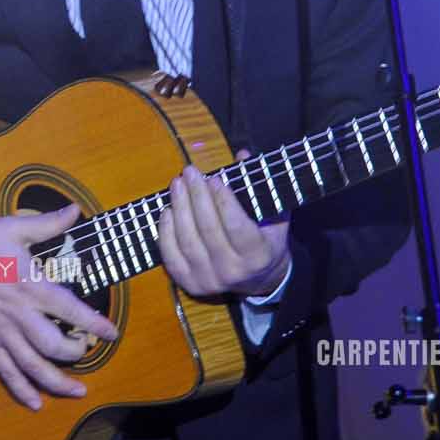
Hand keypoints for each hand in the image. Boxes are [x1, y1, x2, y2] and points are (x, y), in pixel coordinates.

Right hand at [0, 207, 118, 410]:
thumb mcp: (11, 228)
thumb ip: (46, 224)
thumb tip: (74, 210)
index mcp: (30, 286)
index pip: (70, 310)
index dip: (94, 324)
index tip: (111, 332)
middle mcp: (19, 315)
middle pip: (55, 346)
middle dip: (76, 352)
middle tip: (86, 348)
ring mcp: (1, 333)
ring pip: (34, 367)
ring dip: (58, 383)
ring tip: (78, 391)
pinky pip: (6, 372)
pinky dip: (22, 391)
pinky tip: (35, 403)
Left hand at [157, 166, 291, 300]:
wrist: (259, 279)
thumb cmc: (266, 239)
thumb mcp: (274, 214)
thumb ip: (261, 186)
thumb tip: (242, 155)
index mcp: (259, 255)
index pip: (237, 227)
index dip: (224, 201)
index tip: (214, 178)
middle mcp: (234, 272)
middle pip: (209, 230)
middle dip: (197, 196)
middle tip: (190, 172)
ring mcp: (210, 280)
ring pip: (187, 240)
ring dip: (179, 208)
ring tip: (177, 184)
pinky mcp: (190, 284)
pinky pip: (171, 255)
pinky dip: (166, 231)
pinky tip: (167, 210)